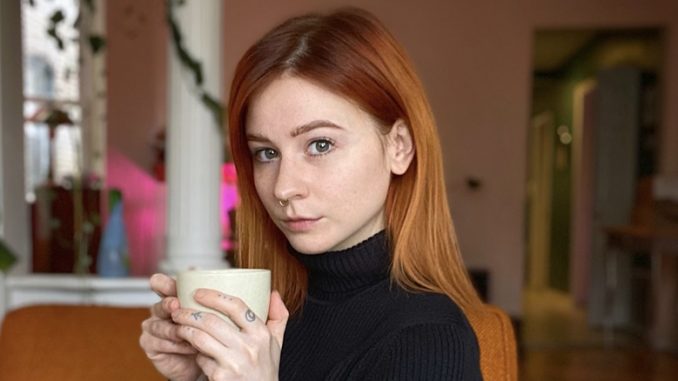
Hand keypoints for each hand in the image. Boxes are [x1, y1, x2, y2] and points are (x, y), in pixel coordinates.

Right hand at [139, 273, 202, 380]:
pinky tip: (190, 347)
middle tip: (177, 305)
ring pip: (158, 325)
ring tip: (191, 333)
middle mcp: (160, 310)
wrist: (203, 359)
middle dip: (168, 304)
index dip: (162, 283)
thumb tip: (210, 273)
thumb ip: (209, 298)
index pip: (161, 284)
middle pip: (159, 304)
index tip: (168, 282)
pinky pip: (158, 343)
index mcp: (172, 296)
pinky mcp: (149, 344)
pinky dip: (175, 345)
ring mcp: (152, 327)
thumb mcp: (212, 313)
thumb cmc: (207, 332)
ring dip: (175, 329)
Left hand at [171, 289, 288, 380]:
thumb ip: (278, 316)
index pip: (236, 306)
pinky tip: (192, 351)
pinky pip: (200, 359)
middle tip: (178, 310)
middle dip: (189, 313)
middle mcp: (249, 347)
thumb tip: (273, 292)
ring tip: (178, 326)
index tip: (198, 293)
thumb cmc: (265, 369)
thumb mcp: (277, 343)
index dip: (214, 296)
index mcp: (261, 334)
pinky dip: (194, 354)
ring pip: (200, 338)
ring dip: (184, 330)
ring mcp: (234, 363)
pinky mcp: (220, 377)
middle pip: (212, 321)